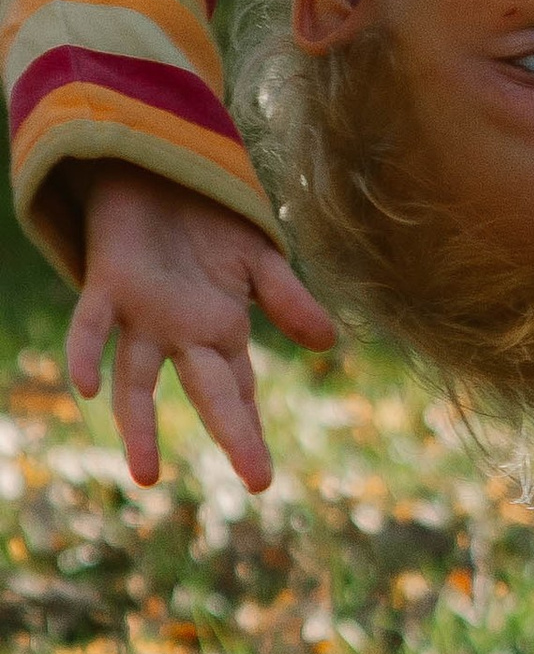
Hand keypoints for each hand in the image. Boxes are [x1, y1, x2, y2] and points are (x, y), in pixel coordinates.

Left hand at [63, 165, 338, 491]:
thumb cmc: (205, 220)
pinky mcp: (106, 285)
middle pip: (206, 392)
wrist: (154, 172)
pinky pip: (90, 326)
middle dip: (231, 434)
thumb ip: (288, 301)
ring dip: (138, 426)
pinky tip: (86, 388)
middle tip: (256, 481)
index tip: (261, 478)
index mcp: (217, 331)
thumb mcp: (259, 258)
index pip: (238, 391)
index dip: (249, 431)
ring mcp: (140, 314)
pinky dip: (85, 354)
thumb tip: (328, 344)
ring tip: (146, 476)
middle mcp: (178, 334)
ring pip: (136, 380)